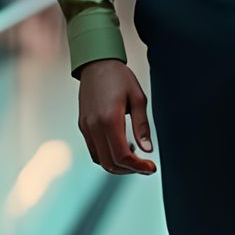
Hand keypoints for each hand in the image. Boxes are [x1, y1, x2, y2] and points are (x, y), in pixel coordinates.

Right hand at [76, 59, 156, 176]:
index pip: (122, 155)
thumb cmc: (119, 78)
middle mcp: (94, 126)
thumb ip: (142, 126)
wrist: (96, 64)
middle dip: (129, 170)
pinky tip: (121, 148)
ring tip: (135, 158)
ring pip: (100, 160)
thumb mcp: (138, 99)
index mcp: (110, 119)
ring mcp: (86, 127)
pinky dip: (107, 156)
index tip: (151, 167)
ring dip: (118, 165)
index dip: (138, 166)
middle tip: (145, 166)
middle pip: (110, 163)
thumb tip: (148, 149)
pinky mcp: (83, 126)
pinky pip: (94, 150)